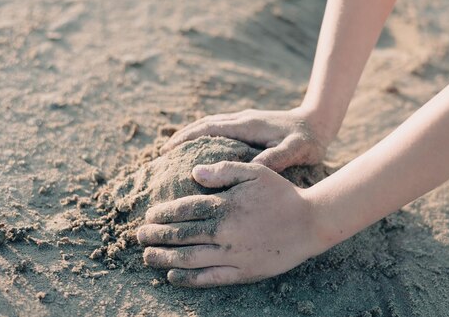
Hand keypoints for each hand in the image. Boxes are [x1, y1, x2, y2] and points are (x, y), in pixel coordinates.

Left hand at [136, 161, 324, 286]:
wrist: (310, 222)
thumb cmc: (282, 194)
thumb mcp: (255, 172)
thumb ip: (223, 171)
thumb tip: (193, 173)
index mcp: (225, 205)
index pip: (184, 209)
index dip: (163, 213)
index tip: (150, 215)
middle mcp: (224, 231)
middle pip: (181, 235)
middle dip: (156, 235)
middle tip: (139, 235)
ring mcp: (232, 254)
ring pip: (188, 258)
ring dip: (163, 257)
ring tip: (147, 255)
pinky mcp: (242, 272)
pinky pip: (208, 278)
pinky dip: (187, 278)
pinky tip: (172, 275)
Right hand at [159, 107, 330, 171]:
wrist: (320, 122)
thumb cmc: (308, 139)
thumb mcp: (296, 150)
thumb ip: (276, 157)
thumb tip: (252, 168)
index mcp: (247, 125)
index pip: (209, 129)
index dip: (186, 139)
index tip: (167, 151)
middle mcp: (242, 120)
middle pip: (204, 125)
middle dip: (182, 137)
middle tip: (162, 155)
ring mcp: (245, 121)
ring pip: (211, 125)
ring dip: (191, 136)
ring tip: (174, 153)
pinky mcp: (250, 126)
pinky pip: (220, 129)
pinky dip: (205, 137)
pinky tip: (202, 153)